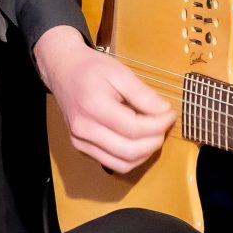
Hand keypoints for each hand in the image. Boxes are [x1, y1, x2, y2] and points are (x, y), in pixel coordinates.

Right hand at [35, 25, 176, 174]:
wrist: (62, 69)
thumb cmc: (90, 68)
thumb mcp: (119, 72)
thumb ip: (142, 94)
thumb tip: (164, 112)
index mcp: (94, 107)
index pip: (135, 129)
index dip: (159, 125)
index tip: (170, 114)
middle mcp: (84, 129)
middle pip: (130, 151)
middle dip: (154, 142)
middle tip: (163, 126)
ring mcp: (80, 141)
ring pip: (122, 164)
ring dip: (144, 154)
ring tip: (153, 135)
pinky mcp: (80, 147)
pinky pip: (112, 163)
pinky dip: (130, 157)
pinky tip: (137, 141)